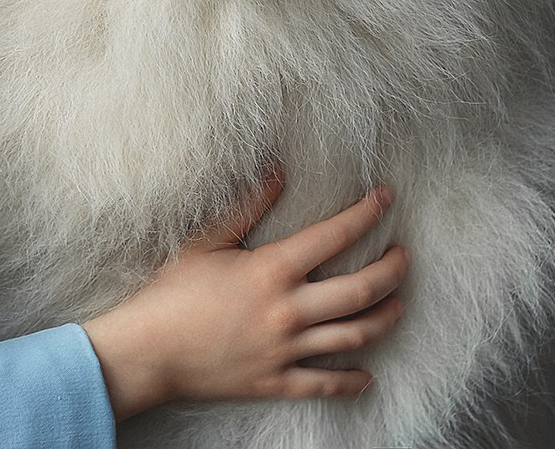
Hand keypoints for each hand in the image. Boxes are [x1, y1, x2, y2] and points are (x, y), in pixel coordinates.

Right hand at [82, 180, 408, 421]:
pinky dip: (353, 380)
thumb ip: (247, 204)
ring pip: (355, 336)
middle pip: (361, 290)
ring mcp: (286, 350)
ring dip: (385, 319)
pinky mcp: (276, 381)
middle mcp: (288, 311)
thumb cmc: (172, 290)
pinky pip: (327, 384)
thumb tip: (278, 171)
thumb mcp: (206, 239)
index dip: (366, 214)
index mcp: (272, 270)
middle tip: (405, 256)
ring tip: (398, 304)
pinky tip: (368, 374)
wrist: (149, 350)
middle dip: (392, 271)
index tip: (385, 198)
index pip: (334, 236)